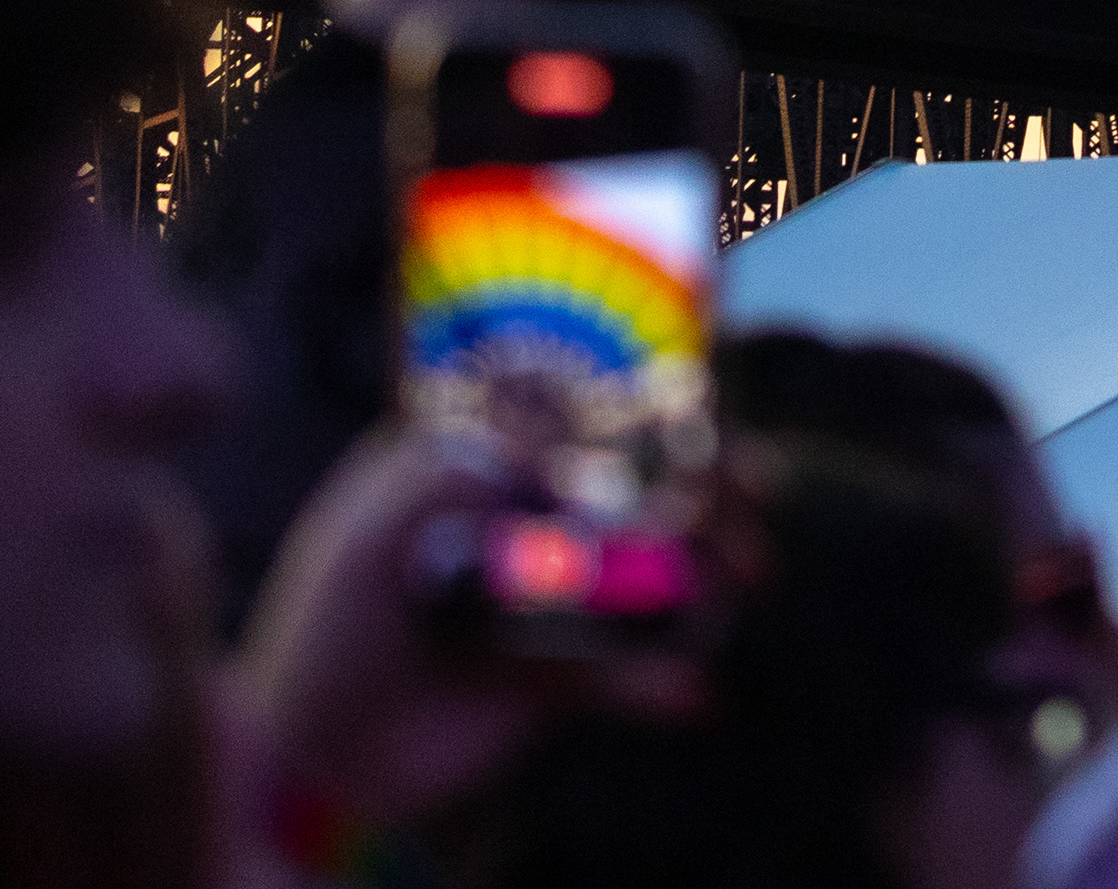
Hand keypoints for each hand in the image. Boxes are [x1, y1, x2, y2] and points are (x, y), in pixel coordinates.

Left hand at [231, 431, 700, 830]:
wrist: (310, 764)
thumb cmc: (320, 635)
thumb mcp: (365, 537)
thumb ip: (445, 477)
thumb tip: (549, 457)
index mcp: (476, 469)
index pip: (582, 417)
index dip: (653, 405)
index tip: (703, 407)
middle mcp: (527, 525)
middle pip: (642, 487)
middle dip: (710, 482)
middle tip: (755, 490)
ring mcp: (553, 600)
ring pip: (656, 571)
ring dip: (712, 568)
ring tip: (745, 576)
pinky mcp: (563, 676)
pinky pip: (631, 671)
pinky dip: (664, 682)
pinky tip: (691, 695)